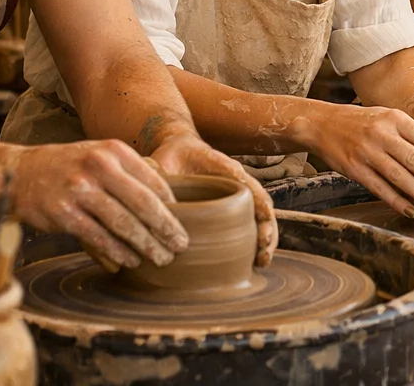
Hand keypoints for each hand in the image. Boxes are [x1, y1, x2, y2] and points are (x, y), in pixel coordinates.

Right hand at [9, 138, 186, 271]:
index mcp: (114, 151)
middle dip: (166, 228)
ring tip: (162, 258)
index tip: (183, 223)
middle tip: (181, 245)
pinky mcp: (63, 214)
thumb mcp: (100, 157)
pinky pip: (99, 237)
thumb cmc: (69, 168)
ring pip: (123, 223)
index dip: (172, 206)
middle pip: (143, 203)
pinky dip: (118, 252)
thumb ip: (128, 174)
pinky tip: (131, 261)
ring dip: (146, 245)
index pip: (154, 181)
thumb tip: (166, 205)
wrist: (19, 173)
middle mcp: (99, 167)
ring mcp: (80, 190)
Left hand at [149, 132, 278, 266]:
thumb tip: (145, 183)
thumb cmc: (172, 156)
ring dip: (265, 240)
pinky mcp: (232, 209)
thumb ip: (155, 171)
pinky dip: (255, 243)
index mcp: (225, 169)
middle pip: (264, 206)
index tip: (263, 224)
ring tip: (262, 262)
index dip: (260, 205)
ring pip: (262, 217)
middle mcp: (238, 183)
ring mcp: (237, 197)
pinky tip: (253, 261)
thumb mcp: (163, 160)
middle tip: (263, 255)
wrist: (180, 151)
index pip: (250, 186)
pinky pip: (251, 224)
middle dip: (268, 231)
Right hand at [299, 103, 413, 218]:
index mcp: (394, 118)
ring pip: (398, 176)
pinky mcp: (354, 170)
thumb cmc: (362, 121)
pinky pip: (379, 188)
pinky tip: (410, 209)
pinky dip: (396, 201)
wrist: (322, 124)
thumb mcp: (388, 116)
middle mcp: (382, 135)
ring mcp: (367, 153)